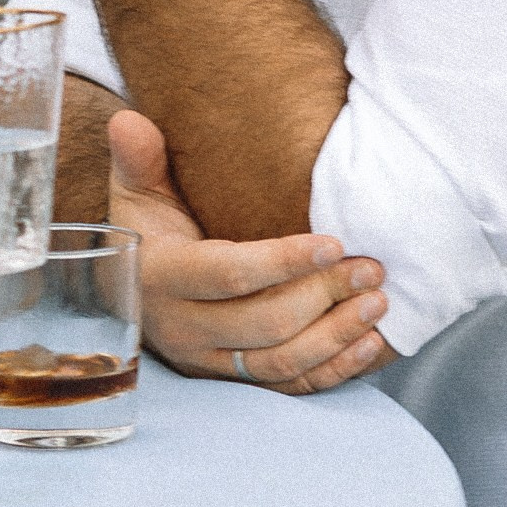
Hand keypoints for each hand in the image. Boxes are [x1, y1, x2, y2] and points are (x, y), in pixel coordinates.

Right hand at [106, 109, 393, 394]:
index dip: (282, 262)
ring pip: (279, 362)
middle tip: (371, 268)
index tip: (334, 243)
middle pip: (264, 323)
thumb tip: (128, 119)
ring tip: (378, 303)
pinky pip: (286, 387)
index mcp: (161, 277)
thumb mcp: (135, 192)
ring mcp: (208, 362)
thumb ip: (137, 157)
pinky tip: (368, 345)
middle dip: (324, 296)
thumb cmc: (148, 229)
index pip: (228, 274)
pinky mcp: (231, 381)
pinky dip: (331, 370)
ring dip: (336, 335)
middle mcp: (182, 328)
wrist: (134, 291)